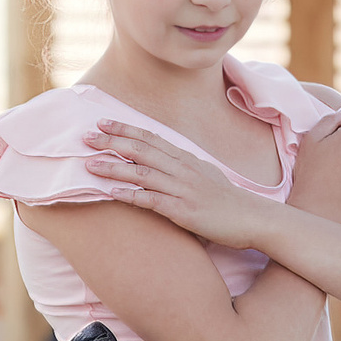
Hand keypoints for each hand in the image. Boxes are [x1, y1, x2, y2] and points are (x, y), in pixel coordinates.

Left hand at [81, 122, 272, 246]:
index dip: (125, 128)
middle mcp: (182, 170)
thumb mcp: (204, 177)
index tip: (102, 122)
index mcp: (186, 160)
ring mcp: (183, 189)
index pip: (151, 137)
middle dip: (112, 141)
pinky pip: (152, 201)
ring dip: (114, 167)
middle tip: (86, 136)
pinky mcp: (184, 211)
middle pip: (142, 149)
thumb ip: (182, 170)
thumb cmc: (228, 202)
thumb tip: (162, 166)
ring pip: (142, 173)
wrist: (254, 219)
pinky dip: (130, 195)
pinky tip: (111, 193)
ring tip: (89, 164)